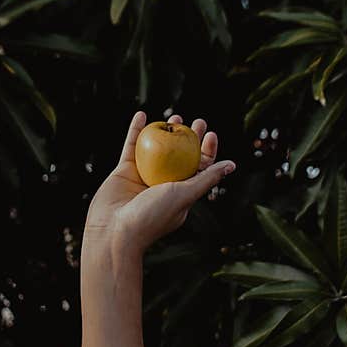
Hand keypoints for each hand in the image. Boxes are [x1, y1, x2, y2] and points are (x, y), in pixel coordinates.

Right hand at [84, 111, 235, 254]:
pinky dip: (136, 130)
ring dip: (166, 131)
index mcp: (181, 192)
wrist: (114, 231)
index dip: (206, 151)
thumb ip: (206, 179)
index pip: (199, 168)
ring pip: (156, 149)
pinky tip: (142, 115)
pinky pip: (131, 147)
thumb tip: (231, 165)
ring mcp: (143, 177)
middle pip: (180, 155)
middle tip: (196, 121)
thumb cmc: (152, 217)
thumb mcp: (185, 195)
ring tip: (175, 116)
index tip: (209, 134)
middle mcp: (163, 184)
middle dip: (190, 138)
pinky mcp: (124, 172)